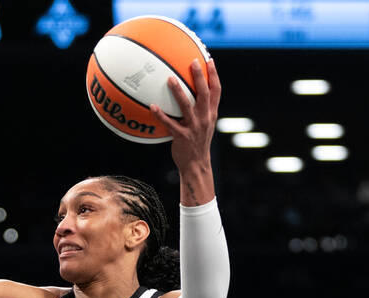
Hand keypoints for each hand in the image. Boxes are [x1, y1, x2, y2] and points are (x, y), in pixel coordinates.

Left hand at [152, 58, 220, 172]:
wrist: (197, 165)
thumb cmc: (197, 143)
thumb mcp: (204, 125)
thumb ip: (200, 111)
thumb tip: (190, 95)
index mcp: (211, 114)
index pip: (216, 91)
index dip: (214, 75)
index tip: (209, 60)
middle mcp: (205, 118)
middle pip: (204, 94)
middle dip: (200, 77)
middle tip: (193, 61)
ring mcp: (194, 127)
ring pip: (187, 106)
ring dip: (178, 91)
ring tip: (170, 78)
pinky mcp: (182, 136)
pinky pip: (170, 123)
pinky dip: (161, 115)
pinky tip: (152, 106)